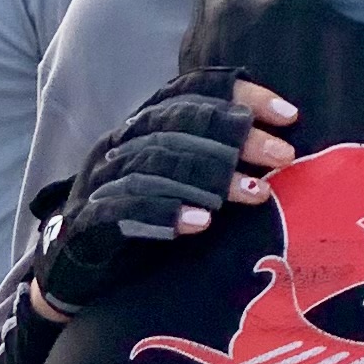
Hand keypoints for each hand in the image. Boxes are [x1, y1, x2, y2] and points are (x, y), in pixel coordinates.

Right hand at [30, 79, 296, 318]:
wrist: (74, 270)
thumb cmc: (139, 221)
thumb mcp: (177, 182)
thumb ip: (212, 160)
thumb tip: (278, 147)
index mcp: (140, 126)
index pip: (189, 92)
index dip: (239, 95)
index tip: (289, 115)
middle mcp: (118, 145)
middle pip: (178, 125)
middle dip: (236, 137)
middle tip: (283, 155)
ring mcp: (99, 182)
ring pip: (154, 164)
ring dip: (211, 177)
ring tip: (257, 194)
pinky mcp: (87, 222)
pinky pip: (124, 211)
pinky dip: (165, 214)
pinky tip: (201, 223)